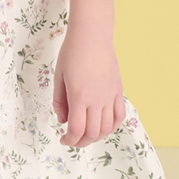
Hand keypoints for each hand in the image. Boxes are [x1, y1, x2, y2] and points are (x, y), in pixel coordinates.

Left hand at [52, 23, 125, 147]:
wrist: (91, 36)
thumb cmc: (71, 53)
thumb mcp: (58, 76)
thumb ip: (59, 101)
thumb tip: (62, 121)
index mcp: (78, 96)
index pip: (77, 129)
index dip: (70, 140)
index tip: (63, 140)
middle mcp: (97, 99)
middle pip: (93, 133)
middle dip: (81, 142)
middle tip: (72, 140)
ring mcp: (110, 96)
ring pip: (107, 128)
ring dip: (96, 136)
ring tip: (86, 133)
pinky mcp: (118, 91)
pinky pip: (119, 116)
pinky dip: (112, 126)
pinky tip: (103, 126)